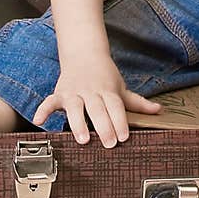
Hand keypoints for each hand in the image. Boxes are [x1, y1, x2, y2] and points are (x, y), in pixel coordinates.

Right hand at [32, 57, 160, 147]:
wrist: (84, 54)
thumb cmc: (105, 76)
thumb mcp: (121, 87)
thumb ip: (137, 102)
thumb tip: (158, 111)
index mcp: (108, 91)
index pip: (115, 106)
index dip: (120, 121)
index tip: (124, 136)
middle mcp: (91, 91)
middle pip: (98, 109)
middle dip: (103, 126)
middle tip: (109, 143)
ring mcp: (74, 92)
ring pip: (75, 108)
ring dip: (78, 122)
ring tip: (83, 139)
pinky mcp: (60, 93)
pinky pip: (49, 102)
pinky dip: (43, 110)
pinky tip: (39, 121)